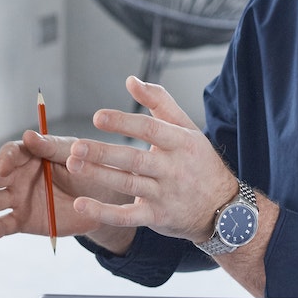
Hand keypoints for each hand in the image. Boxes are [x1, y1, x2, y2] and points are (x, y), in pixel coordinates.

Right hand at [0, 130, 138, 253]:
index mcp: (29, 155)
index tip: (4, 167)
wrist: (104, 199)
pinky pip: (4, 225)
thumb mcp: (74, 154)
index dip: (5, 159)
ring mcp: (19, 199)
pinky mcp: (24, 220)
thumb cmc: (88, 169)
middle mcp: (18, 175)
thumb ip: (51, 148)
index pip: (10, 153)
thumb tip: (29, 136)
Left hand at [63, 75, 235, 242]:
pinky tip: (81, 204)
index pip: (150, 130)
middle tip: (76, 146)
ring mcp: (166, 195)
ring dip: (98, 175)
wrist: (224, 209)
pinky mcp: (157, 217)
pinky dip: (104, 212)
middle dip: (104, 153)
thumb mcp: (187, 128)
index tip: (97, 117)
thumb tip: (131, 80)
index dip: (124, 122)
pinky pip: (128, 216)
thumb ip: (159, 101)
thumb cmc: (199, 161)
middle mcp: (173, 169)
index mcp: (181, 143)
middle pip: (135, 159)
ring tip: (73, 164)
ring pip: (128, 184)